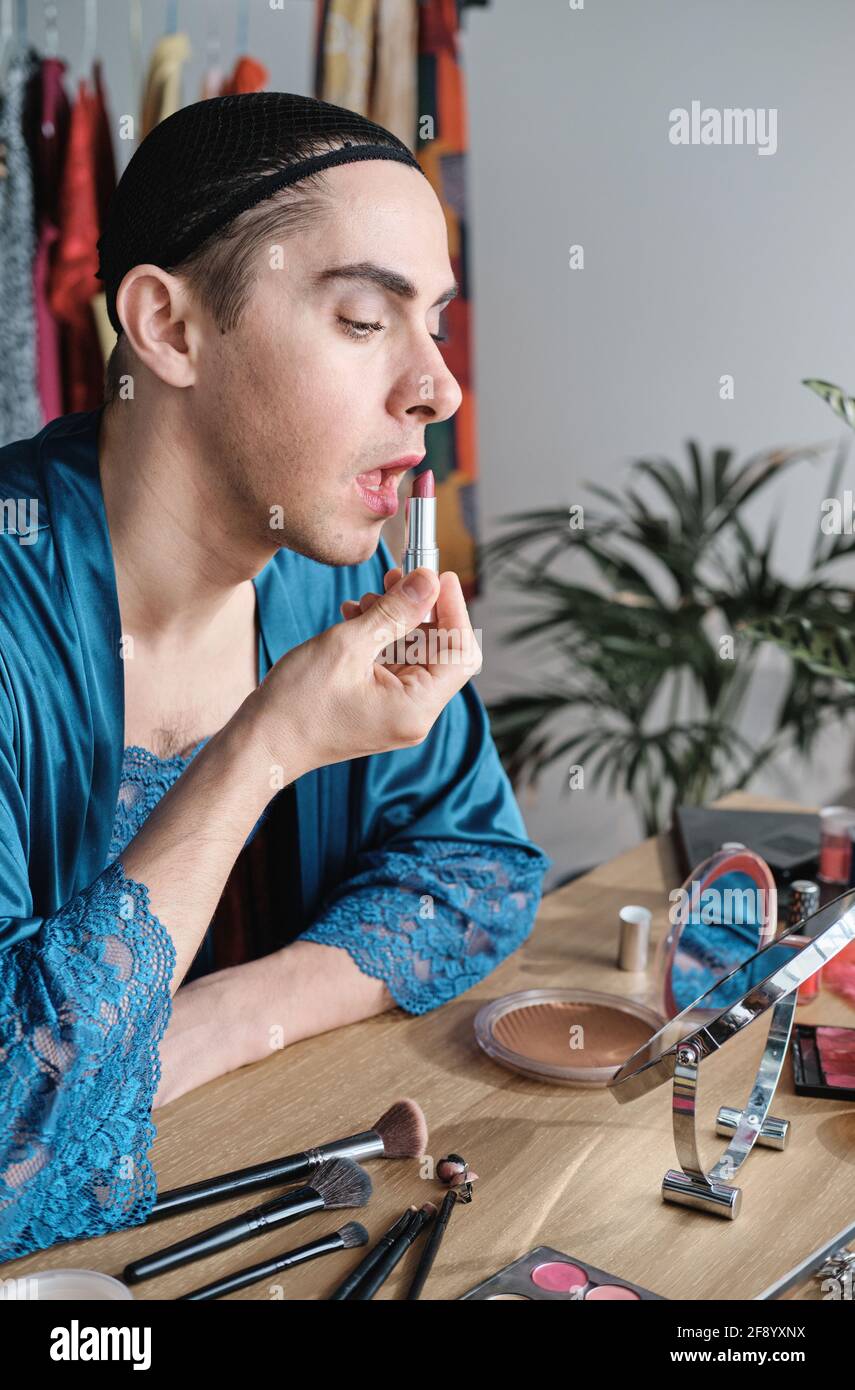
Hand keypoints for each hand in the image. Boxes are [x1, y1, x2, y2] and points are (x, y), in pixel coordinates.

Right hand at [248, 565, 480, 777]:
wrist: (260, 744)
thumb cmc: (297, 704)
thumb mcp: (348, 645)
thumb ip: (395, 611)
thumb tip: (429, 581)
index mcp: (416, 707)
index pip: (460, 652)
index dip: (454, 609)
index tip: (438, 576)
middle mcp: (414, 715)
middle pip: (439, 652)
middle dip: (420, 610)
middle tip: (397, 577)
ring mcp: (395, 714)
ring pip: (413, 655)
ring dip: (395, 621)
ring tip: (366, 599)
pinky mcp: (377, 708)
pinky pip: (391, 666)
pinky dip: (379, 638)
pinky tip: (354, 617)